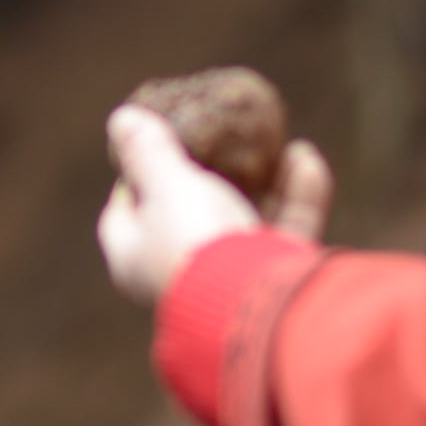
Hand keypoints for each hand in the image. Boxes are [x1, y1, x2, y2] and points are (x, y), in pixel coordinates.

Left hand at [96, 107, 333, 304]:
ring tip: (274, 142)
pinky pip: (285, 233)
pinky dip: (296, 196)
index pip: (122, 213)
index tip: (151, 144)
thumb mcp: (167, 185)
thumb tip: (120, 120)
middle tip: (220, 140)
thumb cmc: (197, 242)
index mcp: (135, 259)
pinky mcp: (275, 284)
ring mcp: (228, 281)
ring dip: (262, 181)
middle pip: (188, 217)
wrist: (258, 305)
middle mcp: (178, 275)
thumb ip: (148, 152)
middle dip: (209, 175)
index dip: (133, 177)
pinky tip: (305, 159)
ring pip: (244, 222)